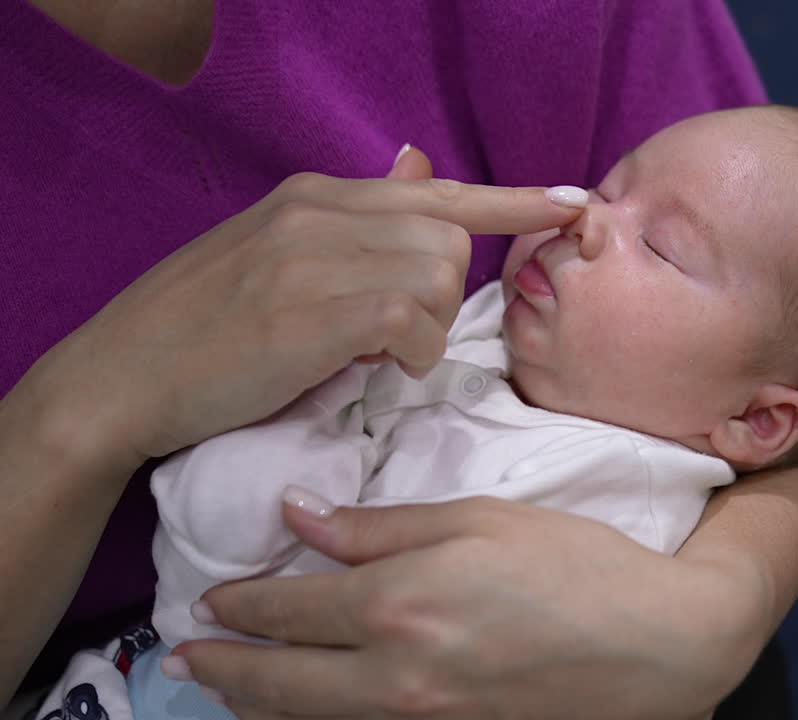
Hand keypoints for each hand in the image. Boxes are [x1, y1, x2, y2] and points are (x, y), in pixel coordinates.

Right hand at [22, 147, 583, 463]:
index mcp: (318, 195)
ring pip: (439, 276)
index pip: (438, 190)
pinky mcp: (311, 312)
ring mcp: (314, 257)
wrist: (124, 375)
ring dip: (429, 326)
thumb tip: (419, 165)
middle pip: (451, 239)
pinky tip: (374, 368)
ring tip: (378, 354)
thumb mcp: (279, 251)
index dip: (513, 202)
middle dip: (448, 296)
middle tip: (399, 335)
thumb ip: (357, 218)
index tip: (571, 205)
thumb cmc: (207, 327)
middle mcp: (321, 211)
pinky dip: (411, 351)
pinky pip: (412, 319)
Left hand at [170, 494, 763, 719]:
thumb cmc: (576, 566)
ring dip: (258, 705)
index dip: (242, 602)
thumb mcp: (480, 520)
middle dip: (224, 668)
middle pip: (278, 683)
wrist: (658, 645)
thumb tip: (299, 515)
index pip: (290, 608)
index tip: (215, 597)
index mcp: (399, 605)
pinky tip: (308, 712)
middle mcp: (394, 677)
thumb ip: (381, 526)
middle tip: (188, 654)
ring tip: (229, 688)